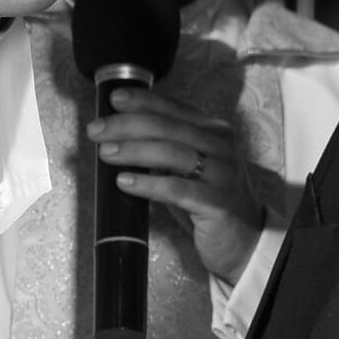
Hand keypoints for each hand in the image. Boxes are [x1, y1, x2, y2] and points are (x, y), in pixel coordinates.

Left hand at [92, 87, 266, 279]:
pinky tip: (125, 182)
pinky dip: (148, 183)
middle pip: (168, 126)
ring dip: (134, 150)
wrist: (243, 239)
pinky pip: (177, 189)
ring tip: (105, 153)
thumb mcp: (187, 167)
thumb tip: (116, 136)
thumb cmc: (207, 199)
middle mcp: (221, 146)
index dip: (142, 101)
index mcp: (214, 130)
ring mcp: (222, 174)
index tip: (113, 99)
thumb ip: (163, 147)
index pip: (174, 107)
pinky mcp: (217, 204)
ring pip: (172, 153)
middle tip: (96, 130)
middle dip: (127, 125)